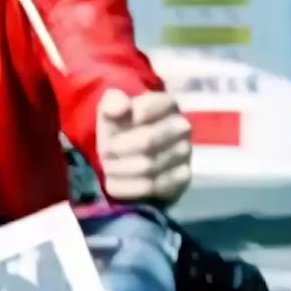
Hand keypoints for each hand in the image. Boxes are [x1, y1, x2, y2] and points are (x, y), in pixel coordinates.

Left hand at [96, 89, 192, 203]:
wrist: (129, 159)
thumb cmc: (121, 130)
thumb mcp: (111, 111)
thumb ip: (113, 102)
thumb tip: (121, 109)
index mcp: (166, 104)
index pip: (143, 111)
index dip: (119, 125)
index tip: (109, 134)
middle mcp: (182, 126)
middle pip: (147, 142)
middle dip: (118, 151)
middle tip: (104, 155)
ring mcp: (186, 153)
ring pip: (148, 167)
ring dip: (120, 170)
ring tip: (109, 168)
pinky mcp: (183, 178)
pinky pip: (153, 187)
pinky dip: (127, 188)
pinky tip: (116, 183)